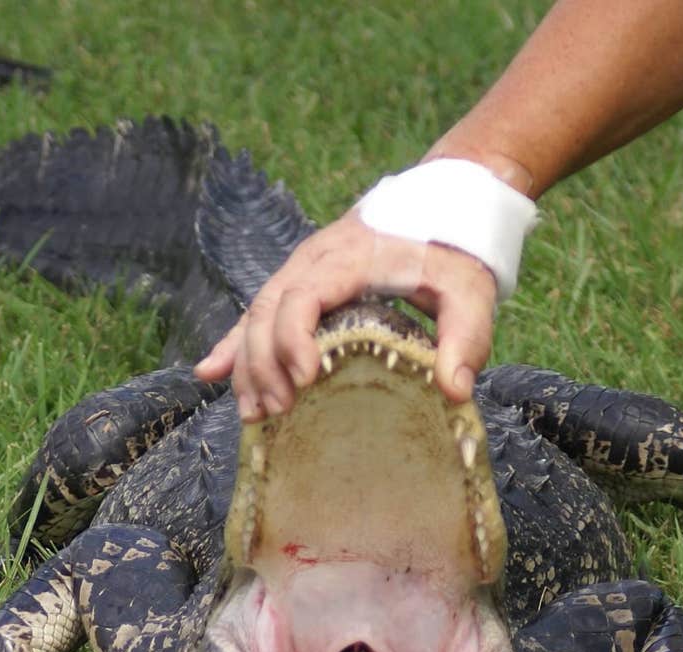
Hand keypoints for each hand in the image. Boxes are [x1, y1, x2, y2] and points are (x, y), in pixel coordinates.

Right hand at [193, 212, 498, 420]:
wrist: (443, 206)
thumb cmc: (455, 252)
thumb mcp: (470, 292)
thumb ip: (466, 338)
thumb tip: (455, 392)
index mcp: (349, 258)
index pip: (303, 295)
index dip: (293, 338)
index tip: (306, 380)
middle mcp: (313, 261)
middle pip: (267, 309)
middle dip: (263, 363)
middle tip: (279, 411)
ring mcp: (301, 272)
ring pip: (254, 315)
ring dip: (247, 364)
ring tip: (253, 415)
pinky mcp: (300, 285)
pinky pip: (256, 315)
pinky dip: (235, 346)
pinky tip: (211, 374)